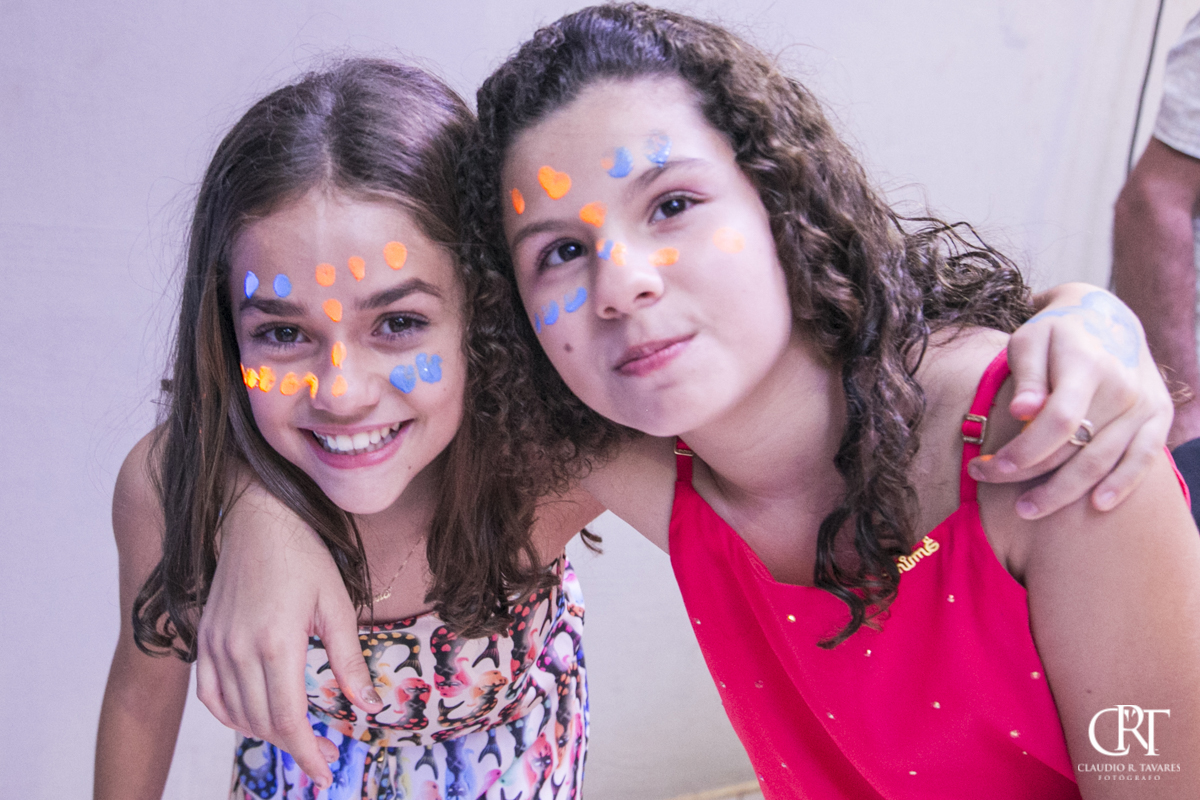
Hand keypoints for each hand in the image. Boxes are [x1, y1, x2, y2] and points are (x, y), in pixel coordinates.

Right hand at [195, 483, 380, 788]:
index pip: (288, 718)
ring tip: (296, 735)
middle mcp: (239, 649)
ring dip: (265, 732)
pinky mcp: (204, 638)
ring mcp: (216, 644)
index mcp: (276, 642)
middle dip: (294, 746)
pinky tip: (254, 717)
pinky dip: (230, 715)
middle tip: (323, 754)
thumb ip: (349, 661)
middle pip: (262, 721)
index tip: (325, 770)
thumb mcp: (338, 607)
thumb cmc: (305, 557)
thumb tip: (366, 707)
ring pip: (236, 713)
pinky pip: (209, 694)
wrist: (258, 520)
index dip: (307, 751)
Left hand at [969, 286, 1172, 517]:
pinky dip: (1122, 484)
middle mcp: (1123, 387)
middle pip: (1077, 448)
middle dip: (1030, 476)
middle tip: (993, 488)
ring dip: (1065, 492)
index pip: (1057, 421)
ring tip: (1028, 509)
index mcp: (1088, 365)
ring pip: (1104, 461)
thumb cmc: (1055, 333)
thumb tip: (1021, 411)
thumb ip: (1027, 376)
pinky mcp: (1159, 416)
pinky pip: (1144, 458)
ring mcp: (1145, 404)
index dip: (1022, 451)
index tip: (988, 466)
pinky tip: (1098, 505)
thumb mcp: (1030, 340)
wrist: (1107, 318)